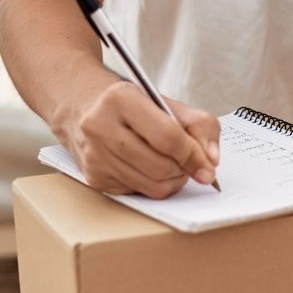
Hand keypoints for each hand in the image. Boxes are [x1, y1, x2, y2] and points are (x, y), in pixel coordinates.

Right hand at [58, 71, 220, 197]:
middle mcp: (100, 127)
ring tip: (171, 164)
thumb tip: (211, 160)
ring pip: (151, 185)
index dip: (193, 155)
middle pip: (160, 166)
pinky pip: (138, 192)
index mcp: (120, 99)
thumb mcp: (165, 101)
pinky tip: (147, 167)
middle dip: (183, 169)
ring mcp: (94, 155)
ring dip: (171, 180)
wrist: (81, 106)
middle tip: (188, 163)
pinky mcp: (94, 178)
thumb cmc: (128, 104)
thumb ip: (199, 124)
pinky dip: (152, 184)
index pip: (168, 137)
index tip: (208, 167)